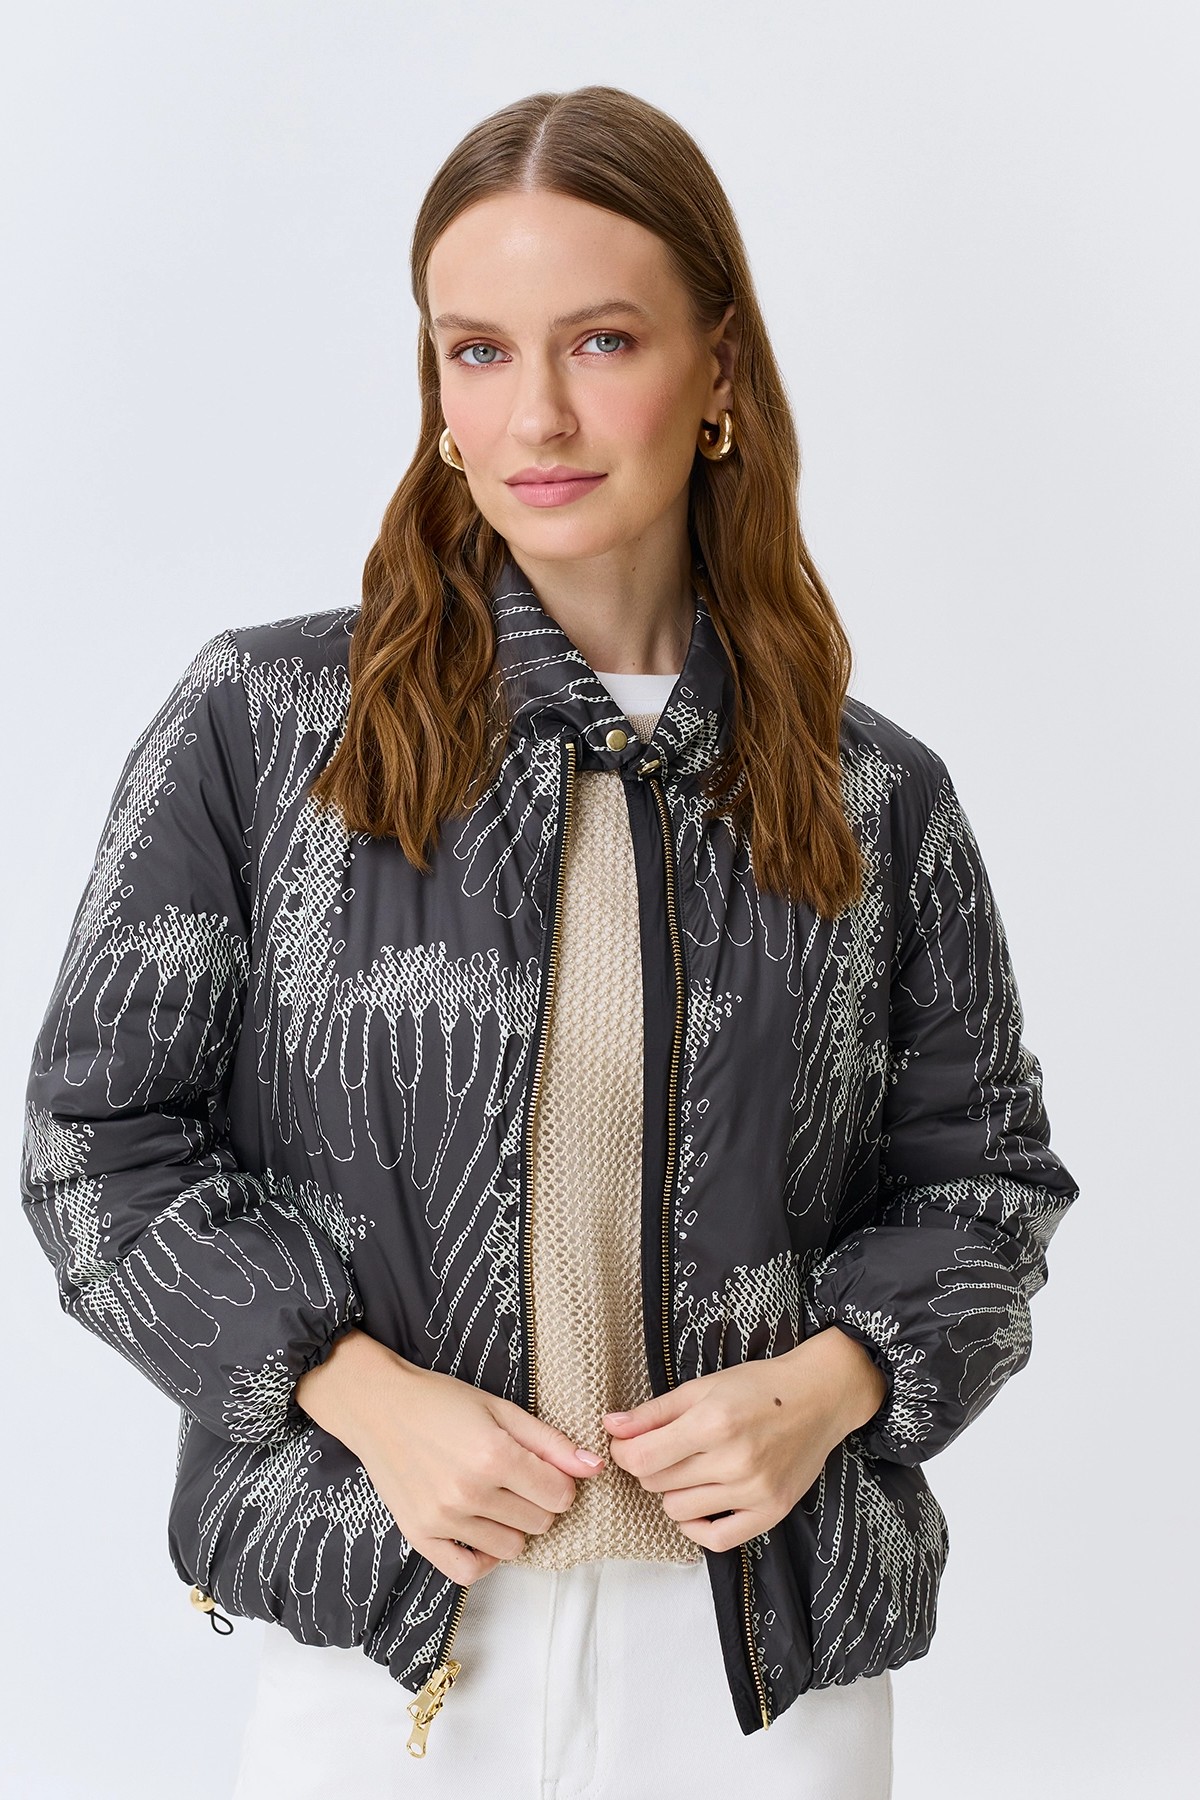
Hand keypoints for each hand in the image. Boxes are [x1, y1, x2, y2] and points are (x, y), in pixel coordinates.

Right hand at [296, 1328, 606, 1585]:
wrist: (379, 1407)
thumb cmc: (441, 1401)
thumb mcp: (501, 1408)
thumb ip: (550, 1441)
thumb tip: (594, 1467)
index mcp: (495, 1456)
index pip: (559, 1496)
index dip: (560, 1483)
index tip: (545, 1470)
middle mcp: (470, 1492)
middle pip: (540, 1523)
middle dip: (538, 1502)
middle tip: (518, 1478)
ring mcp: (444, 1519)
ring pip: (512, 1549)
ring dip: (513, 1527)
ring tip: (495, 1498)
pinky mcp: (420, 1536)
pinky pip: (468, 1572)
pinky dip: (483, 1558)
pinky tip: (482, 1531)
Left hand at [601, 1327, 887, 1552]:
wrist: (818, 1398)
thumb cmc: (759, 1387)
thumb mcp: (702, 1387)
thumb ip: (653, 1412)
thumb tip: (610, 1426)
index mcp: (713, 1422)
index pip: (642, 1458)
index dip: (624, 1453)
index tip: (628, 1444)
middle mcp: (733, 1461)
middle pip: (657, 1483)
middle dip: (650, 1467)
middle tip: (667, 1450)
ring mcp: (754, 1491)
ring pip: (679, 1511)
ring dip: (674, 1492)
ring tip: (690, 1470)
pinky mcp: (770, 1512)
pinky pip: (717, 1540)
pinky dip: (697, 1526)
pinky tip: (699, 1505)